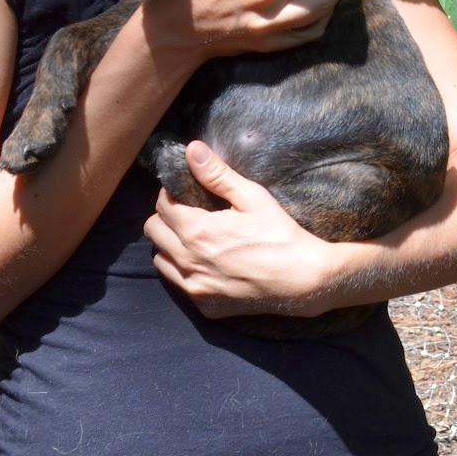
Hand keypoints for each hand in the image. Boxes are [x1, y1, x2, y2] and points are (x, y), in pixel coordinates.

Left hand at [144, 142, 340, 318]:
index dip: (172, 193)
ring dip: (171, 245)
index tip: (187, 191)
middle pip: (153, 232)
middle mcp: (187, 262)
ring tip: (196, 237)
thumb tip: (191, 150)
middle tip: (191, 212)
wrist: (303, 281)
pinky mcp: (204, 305)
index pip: (162, 205)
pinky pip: (180, 283)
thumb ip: (217, 174)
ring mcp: (194, 287)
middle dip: (166, 217)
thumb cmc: (280, 234)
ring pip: (161, 260)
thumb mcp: (252, 198)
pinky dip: (186, 270)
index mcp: (197, 231)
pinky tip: (210, 263)